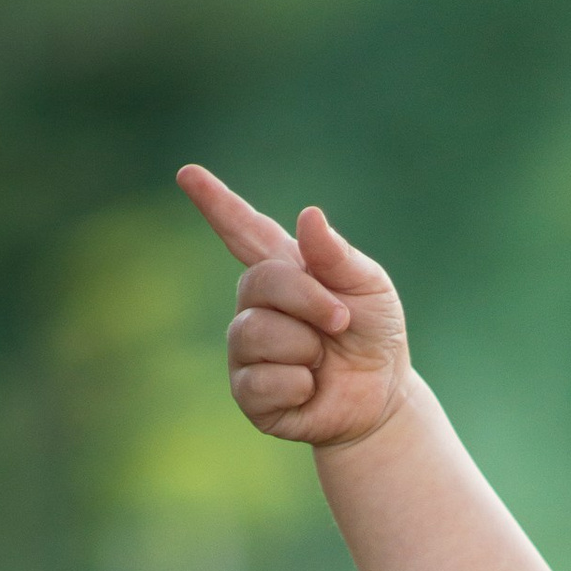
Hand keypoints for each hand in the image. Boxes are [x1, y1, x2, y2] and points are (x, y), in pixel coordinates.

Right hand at [176, 165, 411, 448]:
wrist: (383, 397)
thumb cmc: (373, 333)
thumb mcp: (370, 288)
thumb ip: (338, 256)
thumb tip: (309, 216)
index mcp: (283, 270)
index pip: (243, 231)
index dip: (216, 203)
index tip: (187, 174)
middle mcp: (254, 304)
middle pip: (259, 282)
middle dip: (309, 300)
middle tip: (341, 320)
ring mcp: (246, 349)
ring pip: (256, 332)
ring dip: (305, 347)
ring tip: (323, 359)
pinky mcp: (248, 393)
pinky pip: (262, 381)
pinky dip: (300, 385)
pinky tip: (311, 388)